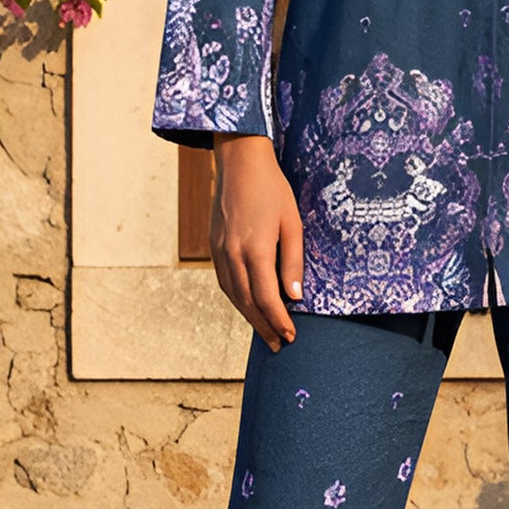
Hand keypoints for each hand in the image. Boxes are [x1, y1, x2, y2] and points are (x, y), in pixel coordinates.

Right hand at [209, 134, 303, 349]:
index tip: (290, 336)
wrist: (239, 162)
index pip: (266, 297)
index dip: (278, 320)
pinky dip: (237, 299)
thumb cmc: (272, 189)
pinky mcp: (214, 246)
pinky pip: (225, 282)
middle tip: (279, 345)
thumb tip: (294, 296)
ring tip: (265, 333)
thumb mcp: (293, 223)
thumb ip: (293, 261)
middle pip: (248, 302)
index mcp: (255, 249)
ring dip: (249, 317)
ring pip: (233, 295)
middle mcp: (232, 254)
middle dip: (264, 327)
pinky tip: (248, 306)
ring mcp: (219, 251)